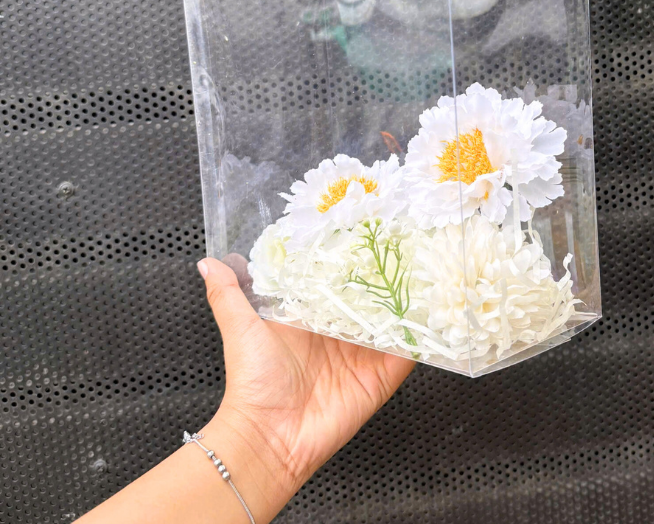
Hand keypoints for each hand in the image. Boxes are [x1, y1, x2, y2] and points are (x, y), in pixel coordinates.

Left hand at [198, 256, 413, 495]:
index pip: (337, 282)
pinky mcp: (381, 376)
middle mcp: (340, 333)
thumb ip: (227, 294)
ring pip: (392, 320)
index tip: (364, 231)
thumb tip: (208, 262)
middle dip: (385, 276)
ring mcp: (364, 354)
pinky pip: (407, 352)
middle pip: (370, 298)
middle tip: (403, 244)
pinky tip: (430, 312)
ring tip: (423, 269)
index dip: (350, 261)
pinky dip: (420, 334)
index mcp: (311, 318)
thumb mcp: (240, 329)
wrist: (268, 439)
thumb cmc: (252, 383)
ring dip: (406, 299)